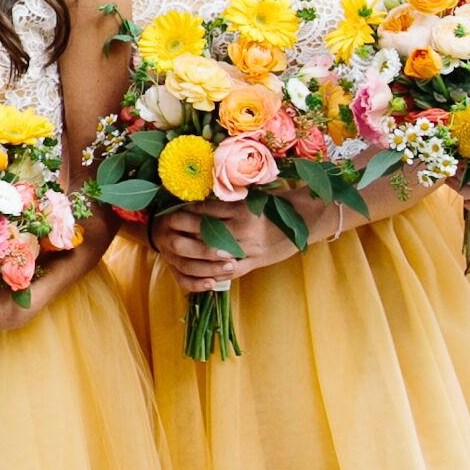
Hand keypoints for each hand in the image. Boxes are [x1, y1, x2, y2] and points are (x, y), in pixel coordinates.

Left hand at [153, 198, 295, 296]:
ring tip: (175, 245)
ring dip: (191, 250)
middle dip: (183, 228)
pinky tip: (195, 268)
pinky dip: (210, 271)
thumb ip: (228, 200)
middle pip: (203, 231)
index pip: (206, 210)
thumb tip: (199, 197)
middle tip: (166, 224)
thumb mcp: (252, 198)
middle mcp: (242, 230)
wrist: (303, 221)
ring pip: (211, 252)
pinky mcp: (252, 263)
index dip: (187, 209)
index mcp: (241, 211)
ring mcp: (247, 249)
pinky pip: (226, 271)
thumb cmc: (276, 206)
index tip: (173, 206)